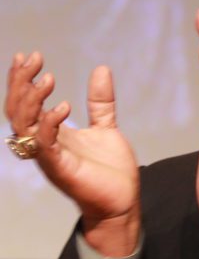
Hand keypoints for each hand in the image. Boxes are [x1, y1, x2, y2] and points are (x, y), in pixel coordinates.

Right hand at [4, 53, 139, 255]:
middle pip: (16, 110)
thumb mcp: (106, 127)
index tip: (28, 55)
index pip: (25, 103)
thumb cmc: (110, 171)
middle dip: (20, 82)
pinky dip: (49, 124)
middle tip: (33, 59)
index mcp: (51, 133)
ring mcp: (50, 157)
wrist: (122, 203)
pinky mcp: (61, 169)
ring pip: (23, 126)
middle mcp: (44, 144)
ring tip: (47, 79)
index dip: (21, 79)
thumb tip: (101, 69)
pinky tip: (64, 107)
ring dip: (31, 100)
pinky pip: (44, 145)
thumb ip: (100, 101)